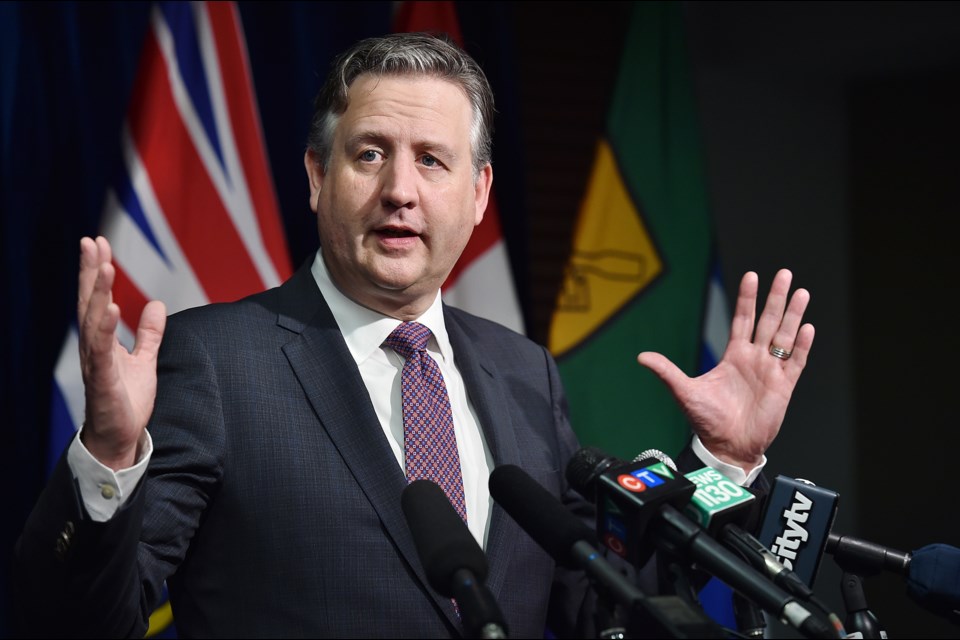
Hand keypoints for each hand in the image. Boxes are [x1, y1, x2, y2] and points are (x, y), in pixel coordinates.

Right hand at [77, 236, 165, 469]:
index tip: (98, 243)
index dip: (97, 271)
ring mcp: (95, 362)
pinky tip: (110, 308)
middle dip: (91, 271)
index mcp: (102, 341)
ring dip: (98, 293)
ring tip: (105, 267)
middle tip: (91, 241)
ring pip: (93, 321)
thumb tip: (155, 305)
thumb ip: (149, 334)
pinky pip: (102, 350)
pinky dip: (106, 328)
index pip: (98, 299)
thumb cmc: (126, 401)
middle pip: (90, 302)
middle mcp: (94, 347)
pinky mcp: (103, 380)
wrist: (120, 438)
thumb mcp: (145, 360)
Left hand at [637, 269, 813, 471]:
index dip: (747, 298)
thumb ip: (666, 371)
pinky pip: (795, 361)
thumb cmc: (707, 421)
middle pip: (768, 321)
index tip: (751, 276)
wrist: (727, 446)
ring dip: (793, 315)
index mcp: (733, 357)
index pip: (742, 320)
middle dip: (776, 298)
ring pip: (785, 336)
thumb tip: (641, 356)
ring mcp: (771, 372)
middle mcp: (754, 360)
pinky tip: (807, 327)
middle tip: (784, 274)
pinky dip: (801, 345)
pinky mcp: (784, 387)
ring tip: (800, 292)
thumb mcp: (684, 391)